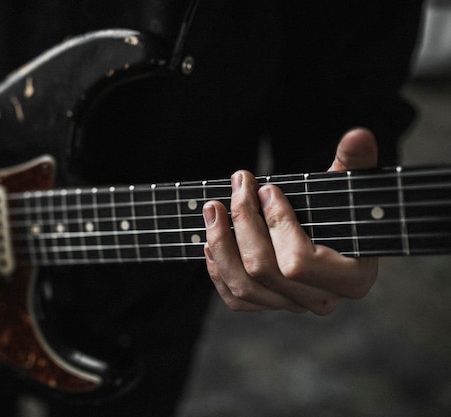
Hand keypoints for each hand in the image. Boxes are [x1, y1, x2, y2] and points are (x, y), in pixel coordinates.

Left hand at [203, 128, 378, 314]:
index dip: (276, 223)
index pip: (297, 262)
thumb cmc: (340, 207)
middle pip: (264, 270)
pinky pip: (236, 297)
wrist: (331, 233)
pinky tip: (211, 241)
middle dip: (242, 223)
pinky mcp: (270, 305)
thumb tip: (358, 135)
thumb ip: (355, 161)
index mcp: (352, 279)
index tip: (267, 188)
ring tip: (213, 208)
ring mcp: (293, 307)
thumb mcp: (347, 183)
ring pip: (244, 285)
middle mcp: (322, 301)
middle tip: (235, 186)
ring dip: (221, 244)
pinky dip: (218, 269)